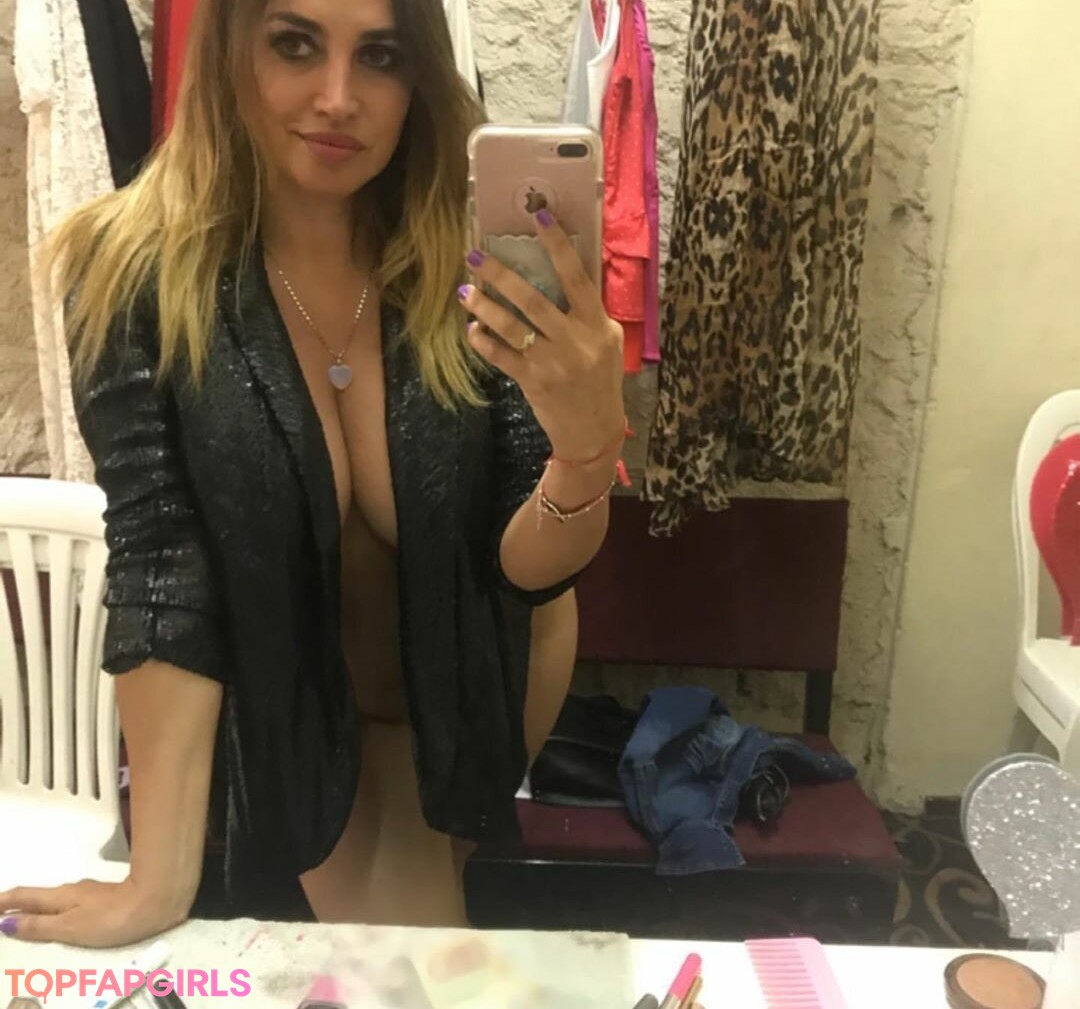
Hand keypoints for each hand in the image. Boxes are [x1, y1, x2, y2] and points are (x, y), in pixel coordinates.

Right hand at [0, 877, 189, 947]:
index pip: (24, 897)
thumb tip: (7, 922)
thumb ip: (40, 926)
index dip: (3, 902)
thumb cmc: (113, 917)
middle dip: (17, 905)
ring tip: (25, 917)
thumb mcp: (71, 926)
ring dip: (38, 907)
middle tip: (2, 913)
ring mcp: (92, 893)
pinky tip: (63, 917)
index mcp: (61, 897)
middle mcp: (73, 891)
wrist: (157, 901)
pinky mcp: (108, 899)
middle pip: (39, 897)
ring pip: (57, 899)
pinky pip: (73, 904)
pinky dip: (58, 910)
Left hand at [460, 209, 624, 460]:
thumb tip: (564, 274)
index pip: (576, 275)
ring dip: (484, 307)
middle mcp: (575, 340)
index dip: (557, 243)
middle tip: (475, 255)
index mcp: (596, 323)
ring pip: (512, 327)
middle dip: (501, 275)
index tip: (538, 214)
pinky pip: (501, 357)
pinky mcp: (533, 383)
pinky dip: (483, 342)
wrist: (594, 431)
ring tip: (465, 291)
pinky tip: (472, 330)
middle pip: (533, 299)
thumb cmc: (600, 381)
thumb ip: (588, 312)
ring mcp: (553, 363)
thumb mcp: (606, 341)